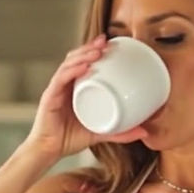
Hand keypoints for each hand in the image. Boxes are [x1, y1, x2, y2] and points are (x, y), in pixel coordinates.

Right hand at [21, 35, 149, 161]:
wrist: (48, 151)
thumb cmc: (69, 139)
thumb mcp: (99, 133)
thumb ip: (120, 132)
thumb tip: (144, 131)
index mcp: (75, 88)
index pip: (83, 63)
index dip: (95, 51)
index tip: (111, 44)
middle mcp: (65, 85)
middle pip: (76, 58)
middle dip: (91, 47)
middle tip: (107, 41)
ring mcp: (57, 89)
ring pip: (69, 64)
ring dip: (83, 55)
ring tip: (98, 51)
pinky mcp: (50, 96)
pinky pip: (61, 79)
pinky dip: (72, 71)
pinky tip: (83, 66)